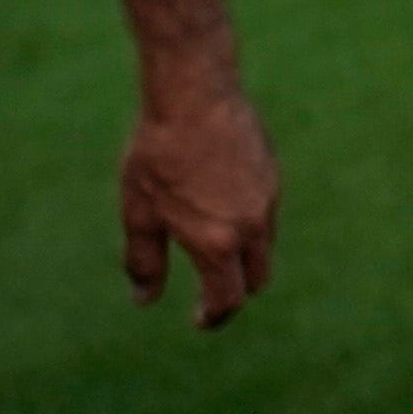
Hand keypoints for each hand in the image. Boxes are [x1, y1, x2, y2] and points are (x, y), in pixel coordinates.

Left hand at [121, 77, 277, 328]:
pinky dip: (248, 221)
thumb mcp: (140, 213)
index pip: (227, 301)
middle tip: (209, 291)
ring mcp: (268, 198)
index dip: (212, 317)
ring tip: (209, 238)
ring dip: (243, 254)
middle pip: (256, 279)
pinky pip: (265, 211)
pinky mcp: (272, 171)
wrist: (194, 93)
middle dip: (234, 290)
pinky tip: (219, 197)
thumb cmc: (158, 155)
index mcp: (218, 244)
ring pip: (264, 244)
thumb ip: (145, 262)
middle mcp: (251, 227)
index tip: (198, 320)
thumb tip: (144, 300)